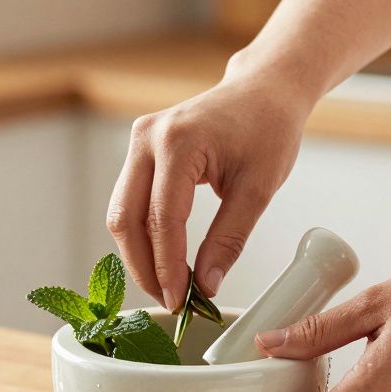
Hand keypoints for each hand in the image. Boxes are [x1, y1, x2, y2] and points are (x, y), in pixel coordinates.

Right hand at [106, 70, 310, 309]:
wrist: (264, 90)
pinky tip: (164, 258)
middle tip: (169, 301)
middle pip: (126, 218)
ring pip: (122, 213)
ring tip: (168, 285)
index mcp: (180, 142)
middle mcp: (148, 138)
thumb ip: (229, 239)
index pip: (163, 218)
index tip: (180, 301)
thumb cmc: (268, 128)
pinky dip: (144, 234)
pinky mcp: (140, 150)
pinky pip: (130, 201)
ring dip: (140, 254)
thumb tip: (206, 286)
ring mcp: (139, 141)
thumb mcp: (258, 188)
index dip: (167, 266)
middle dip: (143, 266)